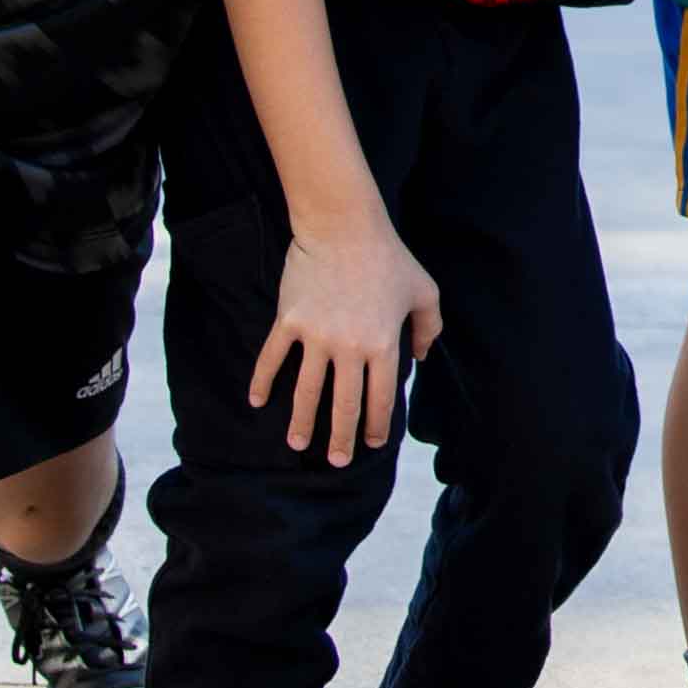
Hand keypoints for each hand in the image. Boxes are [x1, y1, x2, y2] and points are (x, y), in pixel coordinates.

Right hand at [252, 214, 441, 466]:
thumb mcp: (424, 290)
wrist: (343, 226)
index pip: (380, 399)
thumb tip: (423, 357)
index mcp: (383, 345)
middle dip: (340, 438)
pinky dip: (262, 382)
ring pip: (306, 391)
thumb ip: (430, 328)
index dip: (377, 426)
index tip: (373, 444)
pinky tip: (257, 402)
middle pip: (343, 404)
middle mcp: (349, 348)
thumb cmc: (389, 257)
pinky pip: (272, 359)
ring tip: (297, 444)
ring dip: (301, 422)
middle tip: (335, 461)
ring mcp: (315, 336)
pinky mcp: (289, 321)